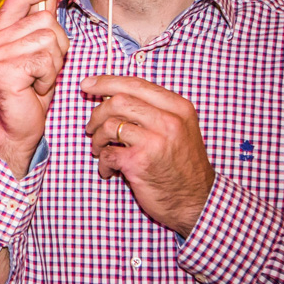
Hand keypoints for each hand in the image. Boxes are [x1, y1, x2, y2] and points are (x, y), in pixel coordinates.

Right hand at [0, 0, 74, 177]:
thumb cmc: (28, 91)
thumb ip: (40, 24)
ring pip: (49, 40)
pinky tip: (35, 89)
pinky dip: (49, 78)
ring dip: (53, 64)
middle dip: (57, 45)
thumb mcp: (37, 51)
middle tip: (43, 68)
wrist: (14, 128)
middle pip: (45, 20)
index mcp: (0, 28)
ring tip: (38, 79)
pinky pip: (45, 61)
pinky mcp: (5, 69)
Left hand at [82, 75, 214, 236]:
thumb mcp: (180, 128)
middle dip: (97, 113)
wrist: (196, 201)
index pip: (135, 84)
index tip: (88, 84)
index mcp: (178, 107)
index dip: (106, 82)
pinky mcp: (139, 163)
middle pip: (118, 101)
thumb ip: (153, 110)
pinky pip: (107, 154)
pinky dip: (103, 163)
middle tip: (91, 126)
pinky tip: (109, 170)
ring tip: (99, 149)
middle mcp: (168, 121)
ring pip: (109, 125)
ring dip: (96, 138)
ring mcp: (154, 141)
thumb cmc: (182, 165)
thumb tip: (111, 95)